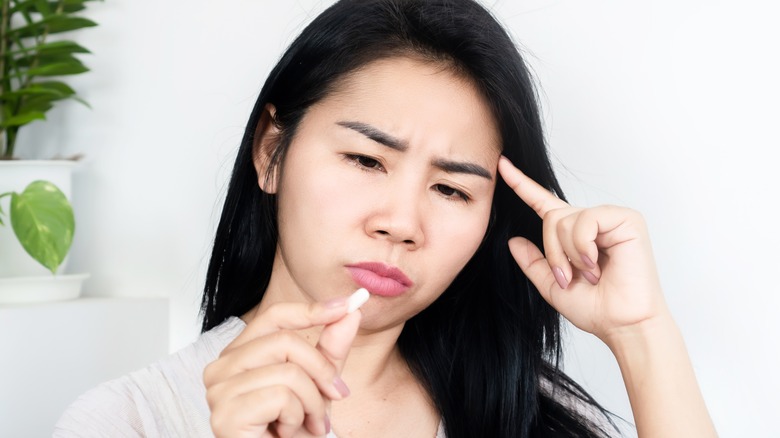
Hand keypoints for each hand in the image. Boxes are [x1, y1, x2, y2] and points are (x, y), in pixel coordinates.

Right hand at [203, 297, 360, 437]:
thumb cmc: (291, 432)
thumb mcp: (318, 384)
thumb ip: (330, 348)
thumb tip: (351, 310)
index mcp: (239, 355)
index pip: (274, 316)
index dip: (311, 309)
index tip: (348, 305)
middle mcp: (221, 368)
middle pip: (286, 341)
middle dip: (321, 371)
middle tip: (334, 396)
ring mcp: (219, 391)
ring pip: (289, 372)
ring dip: (312, 402)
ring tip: (308, 423)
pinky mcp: (226, 415)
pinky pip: (281, 397)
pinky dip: (298, 417)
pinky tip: (287, 432)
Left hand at [498, 156, 668, 343]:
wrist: (622, 325)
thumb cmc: (596, 309)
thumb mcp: (552, 286)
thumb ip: (533, 263)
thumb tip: (513, 241)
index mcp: (574, 235)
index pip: (543, 203)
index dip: (521, 184)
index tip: (502, 165)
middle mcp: (592, 222)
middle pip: (551, 218)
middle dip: (553, 252)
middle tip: (570, 277)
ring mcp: (610, 218)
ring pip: (565, 220)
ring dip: (569, 253)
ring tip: (590, 273)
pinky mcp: (627, 219)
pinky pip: (586, 221)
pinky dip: (584, 246)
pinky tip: (597, 263)